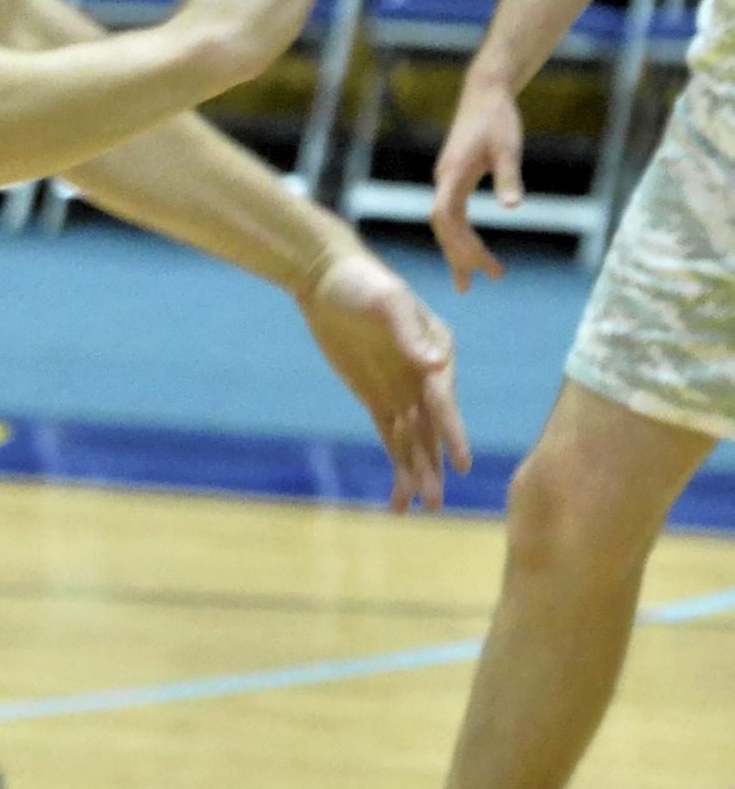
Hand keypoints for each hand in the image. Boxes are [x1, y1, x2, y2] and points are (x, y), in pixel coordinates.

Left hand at [298, 239, 466, 510]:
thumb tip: (435, 364)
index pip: (444, 397)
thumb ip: (408, 331)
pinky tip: (400, 491)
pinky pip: (390, 436)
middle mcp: (427, 375)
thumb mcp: (386, 301)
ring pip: (413, 440)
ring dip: (417, 472)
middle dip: (433, 466)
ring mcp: (403, 389)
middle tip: (434, 503)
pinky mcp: (378, 398)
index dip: (452, 431)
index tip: (461, 463)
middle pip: (432, 428)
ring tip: (419, 508)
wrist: (326, 280)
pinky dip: (397, 463)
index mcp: (438, 349)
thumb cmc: (361, 282)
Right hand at [431, 71, 523, 288]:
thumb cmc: (498, 118)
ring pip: (445, 223)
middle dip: (457, 257)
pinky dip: (459, 235)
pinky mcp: (453, 177)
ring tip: (468, 282)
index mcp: (452, 174)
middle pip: (443, 227)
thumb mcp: (508, 147)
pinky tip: (470, 248)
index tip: (477, 266)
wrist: (486, 92)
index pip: (445, 217)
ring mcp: (446, 179)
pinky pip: (451, 214)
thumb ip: (509, 177)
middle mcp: (443, 179)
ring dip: (456, 251)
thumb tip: (513, 208)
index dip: (457, 244)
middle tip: (472, 288)